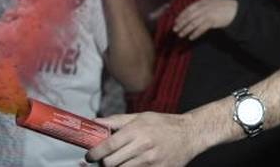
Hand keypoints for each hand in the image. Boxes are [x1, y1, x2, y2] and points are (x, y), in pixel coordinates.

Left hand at [86, 112, 201, 166]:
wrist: (190, 134)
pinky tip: (133, 164)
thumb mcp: (141, 117)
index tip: (89, 156)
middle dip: (104, 162)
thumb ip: (116, 121)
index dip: (94, 153)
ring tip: (120, 161)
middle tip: (104, 159)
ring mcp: (150, 161)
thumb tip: (94, 122)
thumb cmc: (164, 124)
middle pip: (111, 163)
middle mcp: (142, 146)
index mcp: (136, 131)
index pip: (107, 146)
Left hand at [172, 0, 237, 39]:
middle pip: (189, 16)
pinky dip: (195, 33)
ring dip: (186, 30)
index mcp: (203, 2)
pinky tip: (191, 37)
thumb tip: (193, 13)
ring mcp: (207, 14)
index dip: (181, 15)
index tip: (176, 21)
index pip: (188, 9)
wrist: (235, 10)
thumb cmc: (224, 7)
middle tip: (175, 30)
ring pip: (193, 23)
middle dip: (181, 23)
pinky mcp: (212, 21)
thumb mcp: (212, 3)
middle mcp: (204, 7)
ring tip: (181, 35)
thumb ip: (203, 6)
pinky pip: (201, 28)